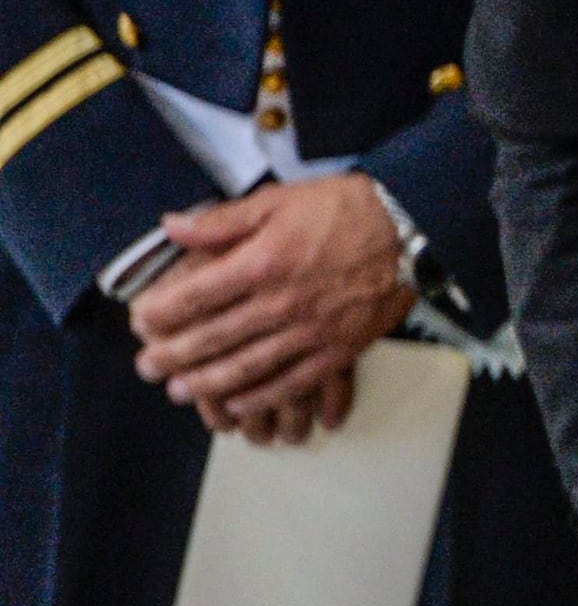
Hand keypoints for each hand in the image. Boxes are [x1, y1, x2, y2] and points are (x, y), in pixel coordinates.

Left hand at [128, 175, 414, 439]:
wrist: (410, 227)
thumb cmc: (345, 209)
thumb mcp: (277, 201)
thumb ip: (222, 221)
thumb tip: (172, 227)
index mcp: (261, 263)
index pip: (194, 296)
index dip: (159, 313)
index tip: (140, 322)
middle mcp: (280, 303)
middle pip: (213, 338)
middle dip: (173, 356)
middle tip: (148, 368)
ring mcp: (310, 331)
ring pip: (247, 367)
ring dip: (208, 383)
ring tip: (181, 392)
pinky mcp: (338, 349)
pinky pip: (293, 381)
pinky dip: (262, 396)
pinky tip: (239, 404)